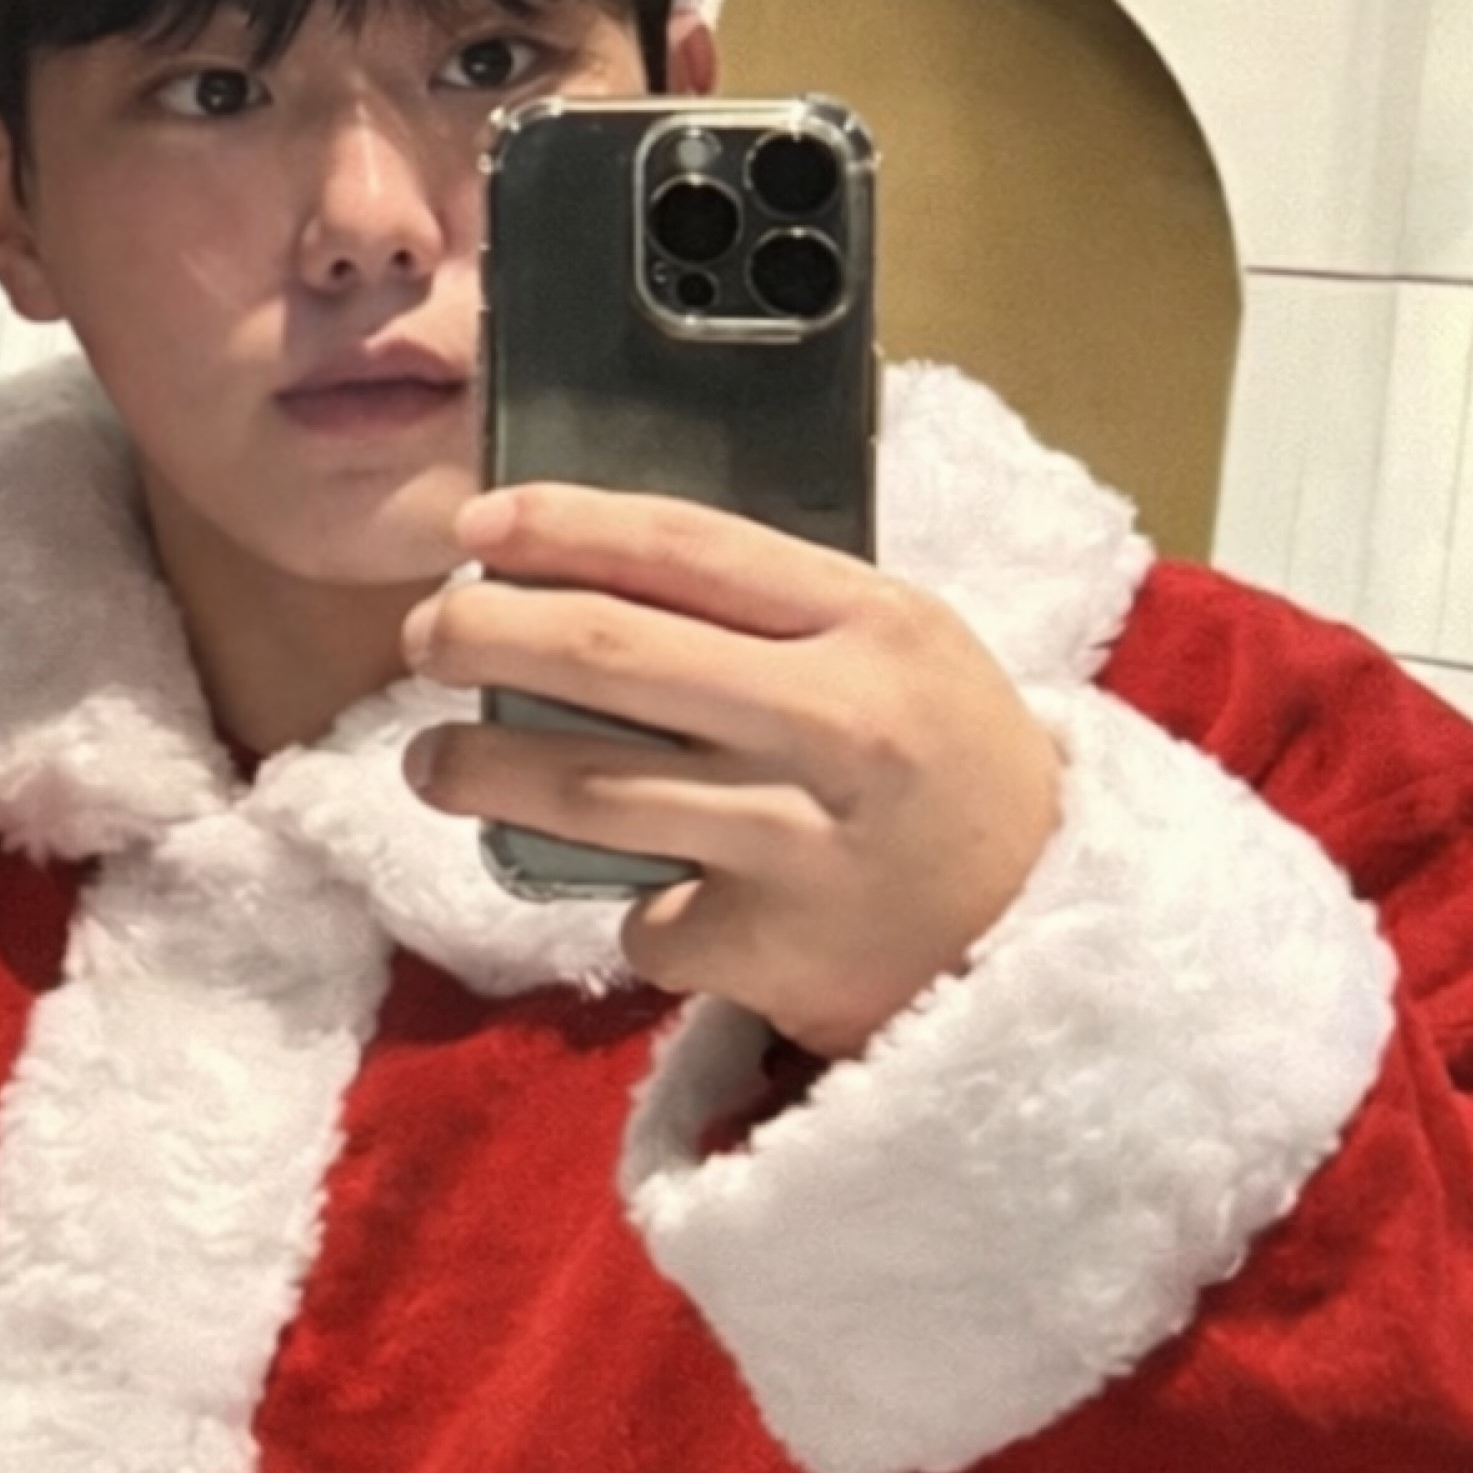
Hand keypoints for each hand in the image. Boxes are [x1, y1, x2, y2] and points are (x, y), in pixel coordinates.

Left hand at [401, 484, 1063, 1059]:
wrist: (1049, 931)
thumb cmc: (949, 773)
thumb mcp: (900, 653)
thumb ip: (776, 612)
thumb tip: (592, 570)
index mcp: (872, 624)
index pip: (687, 547)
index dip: (563, 527)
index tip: (476, 526)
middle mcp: (837, 724)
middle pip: (611, 656)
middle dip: (486, 635)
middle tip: (424, 636)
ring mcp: (800, 841)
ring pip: (590, 789)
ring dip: (483, 770)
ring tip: (433, 764)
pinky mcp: (768, 946)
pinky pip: (645, 913)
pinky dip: (629, 906)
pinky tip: (645, 899)